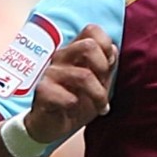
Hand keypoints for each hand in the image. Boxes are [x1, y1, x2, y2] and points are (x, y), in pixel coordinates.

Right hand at [25, 24, 116, 142]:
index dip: (106, 45)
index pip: (91, 30)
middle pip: (88, 46)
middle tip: (104, 85)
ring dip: (98, 95)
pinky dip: (76, 106)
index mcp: (74, 52)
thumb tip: (114, 48)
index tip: (108, 66)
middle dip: (103, 67)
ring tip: (101, 108)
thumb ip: (105, 66)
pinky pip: (69, 97)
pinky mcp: (42, 91)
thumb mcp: (97, 85)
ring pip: (84, 76)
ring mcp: (50, 73)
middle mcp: (61, 57)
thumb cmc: (73, 103)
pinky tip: (73, 112)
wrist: (50, 126)